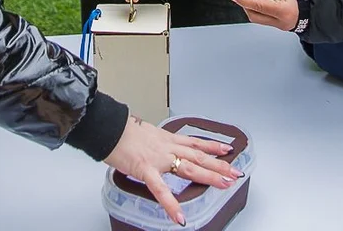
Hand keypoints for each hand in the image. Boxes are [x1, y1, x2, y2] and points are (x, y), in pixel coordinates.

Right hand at [104, 115, 240, 225]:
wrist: (107, 126)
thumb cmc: (119, 129)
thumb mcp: (141, 132)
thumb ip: (150, 141)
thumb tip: (149, 146)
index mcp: (165, 138)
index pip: (193, 142)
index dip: (211, 146)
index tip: (226, 149)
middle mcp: (166, 147)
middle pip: (198, 156)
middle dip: (218, 165)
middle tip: (235, 172)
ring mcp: (158, 158)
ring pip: (189, 167)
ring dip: (209, 177)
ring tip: (225, 185)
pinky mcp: (145, 169)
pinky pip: (161, 189)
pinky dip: (170, 204)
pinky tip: (179, 216)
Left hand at [230, 0, 297, 31]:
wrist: (316, 6)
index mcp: (284, 11)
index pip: (259, 6)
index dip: (244, 0)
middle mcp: (281, 22)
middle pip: (255, 15)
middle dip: (246, 3)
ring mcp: (280, 27)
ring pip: (258, 18)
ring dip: (251, 7)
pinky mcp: (279, 27)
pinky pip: (263, 19)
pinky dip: (258, 10)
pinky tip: (259, 1)